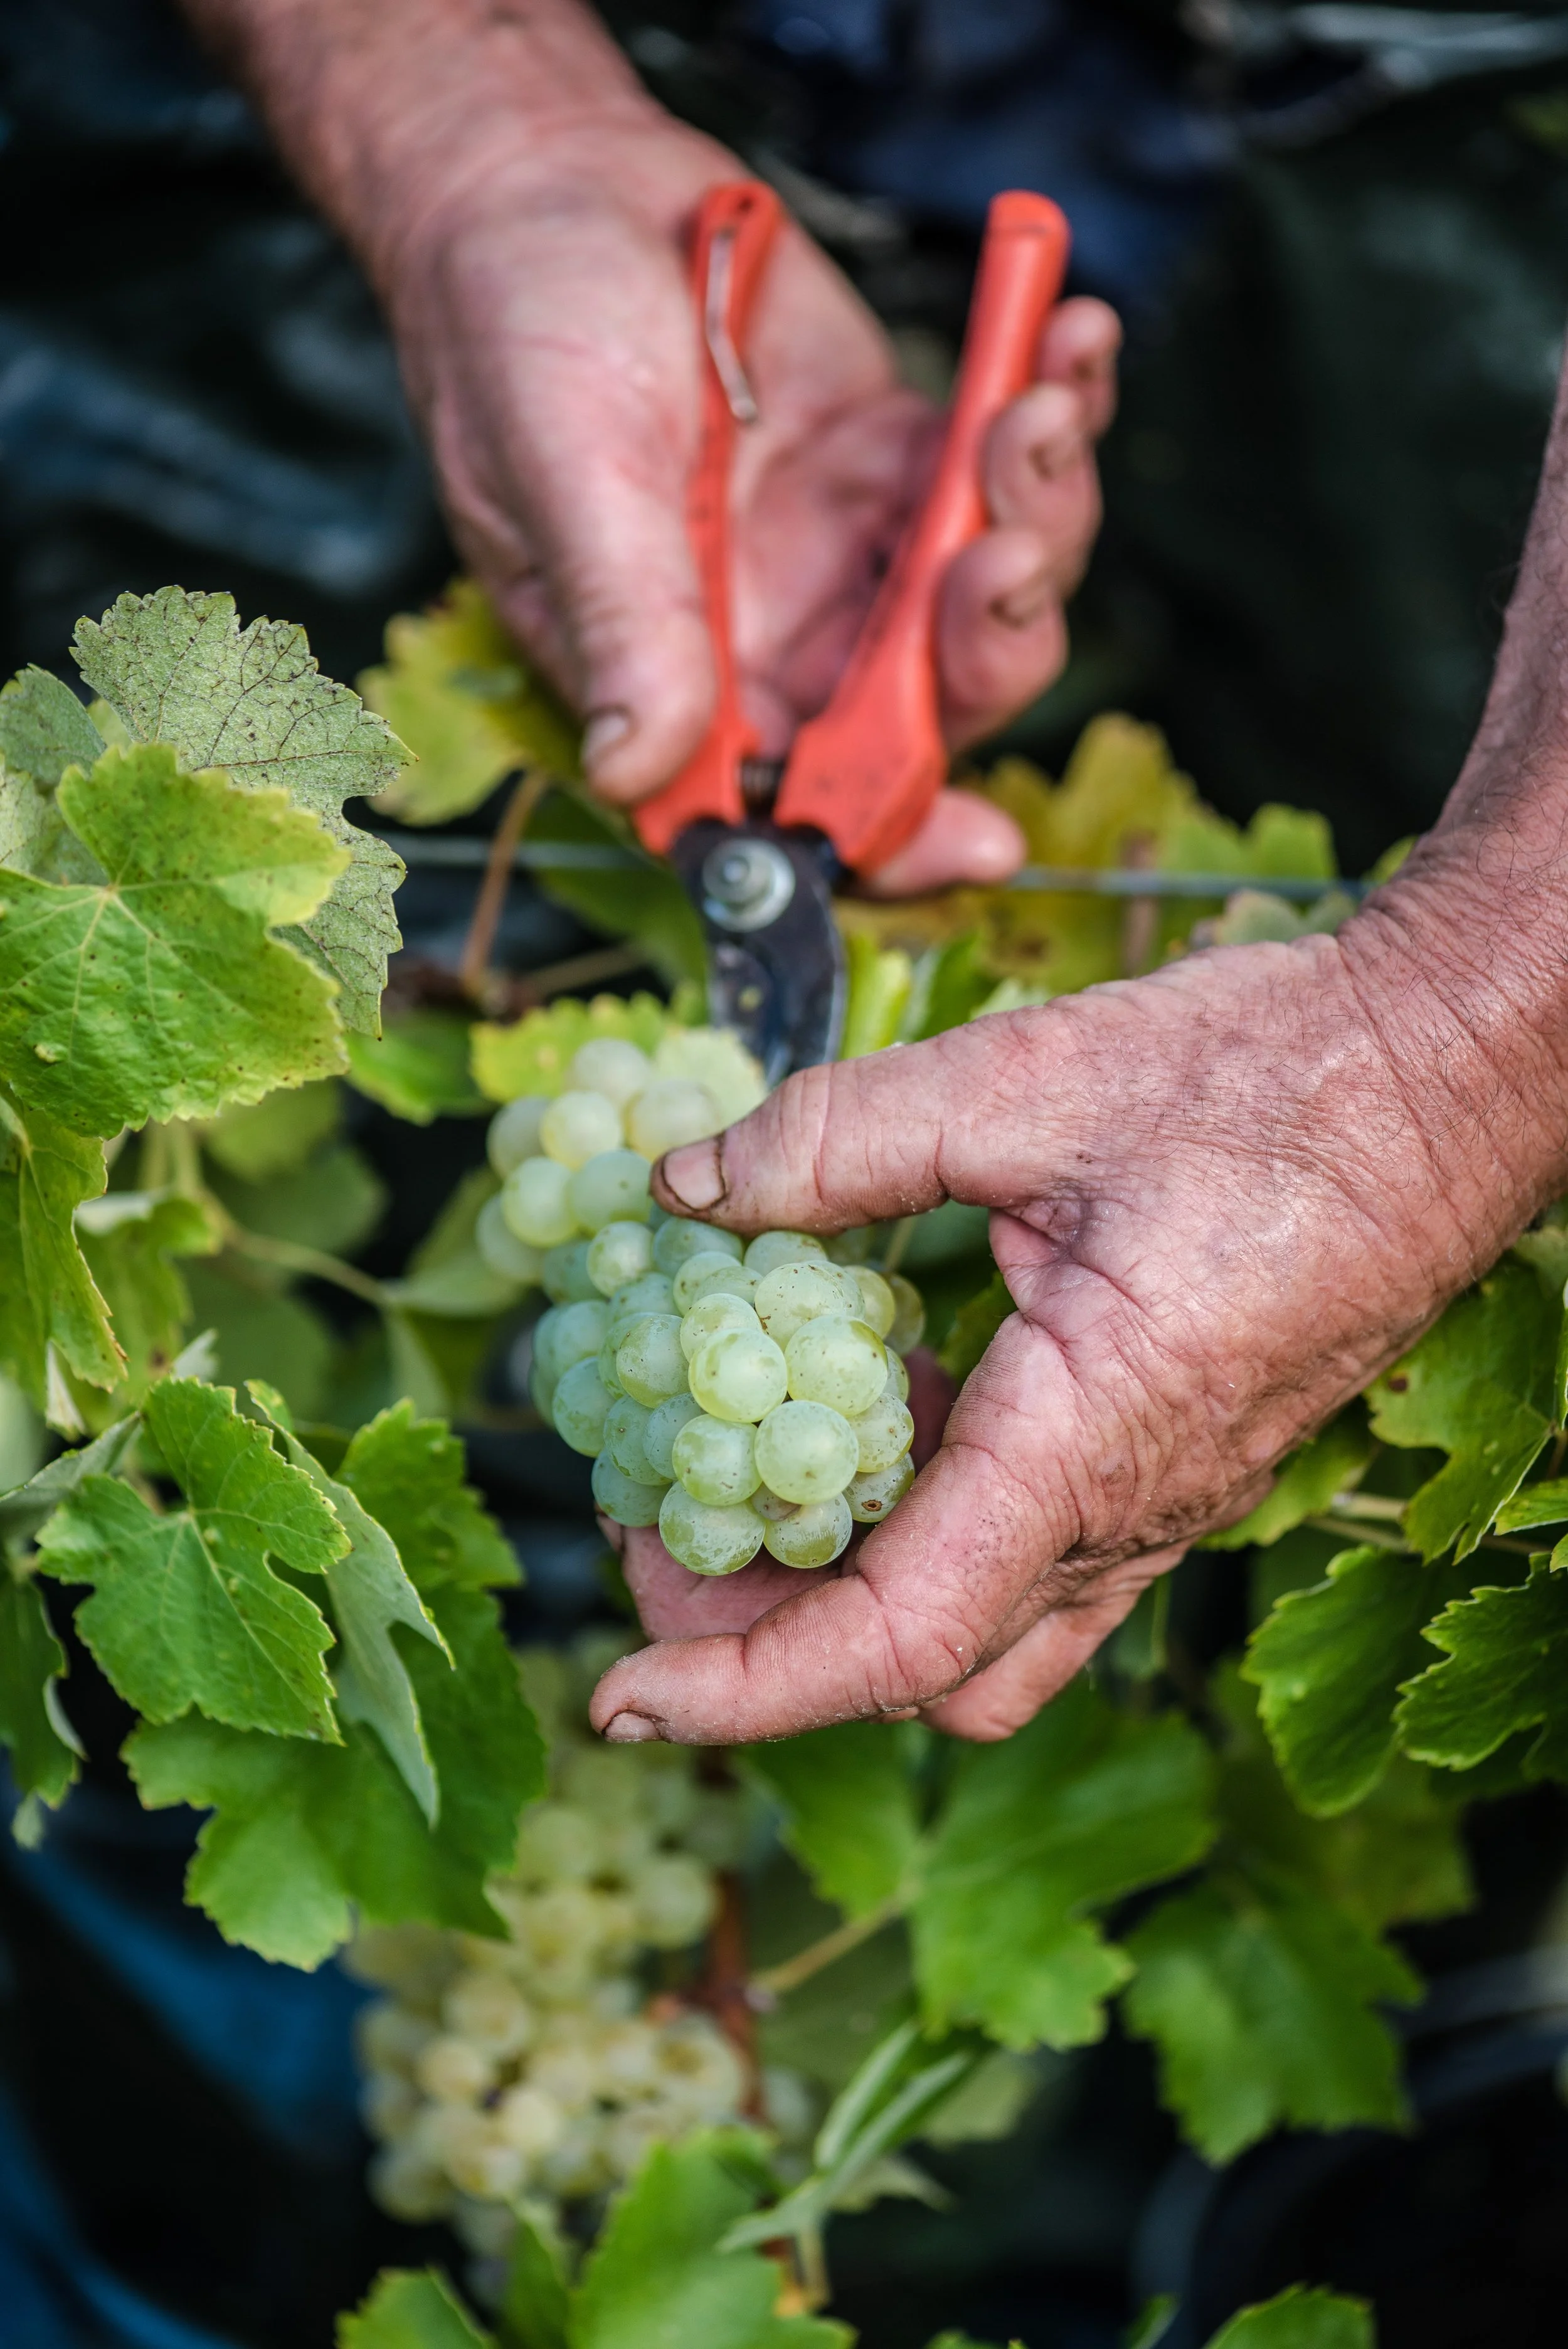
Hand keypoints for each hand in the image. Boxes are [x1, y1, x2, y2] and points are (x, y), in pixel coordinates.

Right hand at [389, 117, 1118, 892]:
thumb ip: (620, 619)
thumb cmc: (510, 333)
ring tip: (1042, 402)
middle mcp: (775, 643)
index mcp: (683, 688)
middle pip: (930, 706)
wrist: (545, 185)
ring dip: (1042, 515)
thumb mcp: (562, 475)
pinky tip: (1073, 339)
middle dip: (994, 642)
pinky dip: (1055, 411)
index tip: (983, 839)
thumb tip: (636, 772)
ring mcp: (845, 553)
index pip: (798, 808)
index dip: (892, 839)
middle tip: (1010, 544)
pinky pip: (998, 473)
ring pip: (988, 595)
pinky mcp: (894, 460)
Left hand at [588, 899, 1567, 1746]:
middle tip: (658, 1532)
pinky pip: (1034, 1548)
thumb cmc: (1278, 1080)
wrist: (1447, 1074)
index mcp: (1089, 1445)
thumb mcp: (1030, 1081)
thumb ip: (842, 1138)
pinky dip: (924, 1510)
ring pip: (985, 1628)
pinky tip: (884, 1382)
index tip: (617, 1692)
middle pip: (927, 1666)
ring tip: (740, 1465)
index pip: (893, 1639)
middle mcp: (1133, 1508)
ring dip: (848, 1580)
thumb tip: (687, 1186)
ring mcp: (1166, 1495)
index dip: (740, 1688)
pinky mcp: (1176, 1455)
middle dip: (769, 1638)